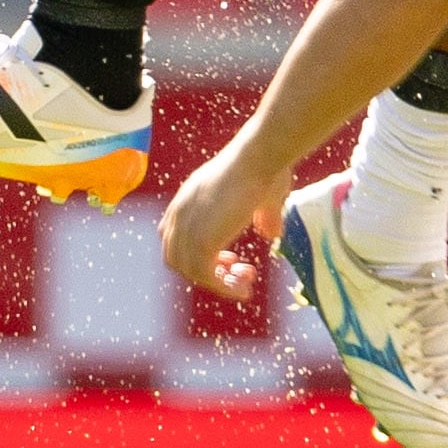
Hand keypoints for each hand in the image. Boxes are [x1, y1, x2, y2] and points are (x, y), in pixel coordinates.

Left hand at [159, 142, 289, 301]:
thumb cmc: (264, 167)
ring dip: (217, 283)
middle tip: (235, 270)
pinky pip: (205, 277)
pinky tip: (244, 289)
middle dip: (204, 270)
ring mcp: (186, 227)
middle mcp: (180, 212)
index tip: (228, 256)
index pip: (174, 236)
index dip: (197, 251)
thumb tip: (272, 233)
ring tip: (244, 285)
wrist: (258, 158)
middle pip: (176, 256)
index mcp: (188, 198)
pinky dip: (223, 287)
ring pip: (190, 270)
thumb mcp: (264, 196)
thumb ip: (264, 216)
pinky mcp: (199, 241)